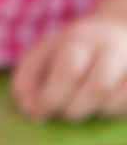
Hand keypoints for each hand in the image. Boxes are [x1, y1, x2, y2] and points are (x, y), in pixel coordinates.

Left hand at [11, 15, 126, 121]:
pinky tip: (104, 105)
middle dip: (75, 109)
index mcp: (81, 38)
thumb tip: (31, 111)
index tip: (40, 113)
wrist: (114, 31)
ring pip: (119, 100)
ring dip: (96, 112)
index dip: (52, 99)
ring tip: (85, 105)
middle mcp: (114, 47)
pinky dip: (115, 112)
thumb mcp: (40, 56)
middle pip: (99, 87)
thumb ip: (26, 81)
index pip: (69, 71)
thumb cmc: (70, 50)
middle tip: (64, 112)